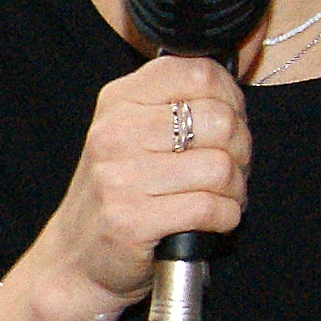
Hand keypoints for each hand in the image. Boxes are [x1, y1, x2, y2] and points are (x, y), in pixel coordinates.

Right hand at [29, 52, 248, 310]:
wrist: (76, 257)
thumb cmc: (120, 192)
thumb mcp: (136, 131)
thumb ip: (181, 99)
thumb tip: (244, 62)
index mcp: (118, 101)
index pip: (199, 73)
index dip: (230, 98)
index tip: (229, 120)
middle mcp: (114, 134)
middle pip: (219, 121)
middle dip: (240, 149)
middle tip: (228, 168)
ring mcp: (119, 178)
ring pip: (220, 168)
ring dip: (235, 189)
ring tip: (220, 197)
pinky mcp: (131, 221)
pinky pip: (210, 208)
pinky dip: (225, 217)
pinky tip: (212, 220)